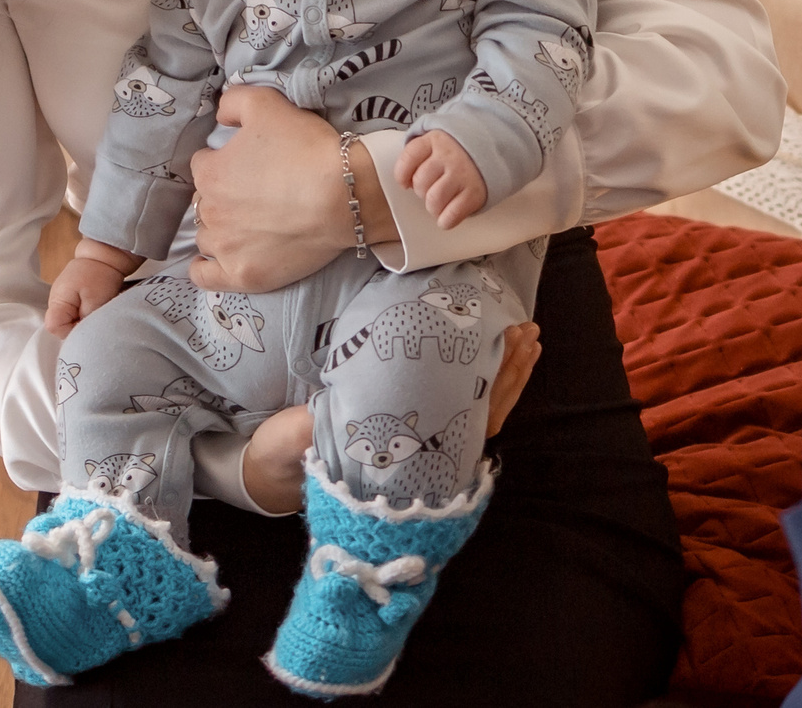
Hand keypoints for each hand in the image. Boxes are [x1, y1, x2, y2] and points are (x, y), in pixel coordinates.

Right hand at [43, 243, 138, 336]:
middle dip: (78, 326)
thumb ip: (85, 321)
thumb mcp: (96, 302)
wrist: (106, 253)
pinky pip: (74, 312)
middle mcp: (56, 300)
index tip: (88, 324)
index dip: (71, 331)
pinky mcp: (70, 296)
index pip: (55, 328)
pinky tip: (94, 306)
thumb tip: (82, 334)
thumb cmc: (100, 275)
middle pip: (60, 326)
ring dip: (82, 319)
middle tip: (94, 317)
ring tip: (96, 309)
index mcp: (58, 301)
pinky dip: (84, 313)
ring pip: (68, 320)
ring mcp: (62, 298)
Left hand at [190, 85, 391, 292]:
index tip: (251, 164)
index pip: (204, 165)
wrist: (344, 195)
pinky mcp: (242, 274)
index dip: (226, 161)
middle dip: (224, 196)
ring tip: (251, 225)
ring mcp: (225, 247)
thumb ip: (233, 102)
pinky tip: (217, 261)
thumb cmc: (306, 148)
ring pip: (207, 236)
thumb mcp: (266, 104)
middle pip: (205, 202)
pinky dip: (206, 269)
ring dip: (221, 229)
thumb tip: (220, 116)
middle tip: (257, 193)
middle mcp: (210, 211)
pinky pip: (206, 277)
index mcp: (210, 172)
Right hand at [237, 321, 540, 512]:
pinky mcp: (412, 428)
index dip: (493, 387)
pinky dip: (486, 381)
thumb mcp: (295, 441)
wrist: (273, 468)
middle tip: (528, 331)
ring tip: (527, 336)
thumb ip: (310, 431)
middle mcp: (418, 451)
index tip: (511, 348)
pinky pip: (461, 406)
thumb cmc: (286, 453)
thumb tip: (314, 423)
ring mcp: (419, 440)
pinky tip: (496, 354)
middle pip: (483, 412)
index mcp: (401, 456)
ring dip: (507, 374)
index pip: (463, 423)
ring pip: (479, 409)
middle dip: (509, 371)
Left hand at [395, 130, 488, 228]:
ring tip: (440, 203)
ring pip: (434, 200)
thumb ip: (420, 154)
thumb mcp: (439, 140)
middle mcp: (448, 156)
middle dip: (421, 191)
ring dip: (433, 207)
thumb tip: (404, 181)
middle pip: (420, 182)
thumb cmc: (461, 149)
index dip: (402, 175)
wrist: (497, 145)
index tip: (405, 182)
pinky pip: (452, 214)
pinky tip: (447, 216)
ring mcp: (463, 174)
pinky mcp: (475, 193)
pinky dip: (446, 220)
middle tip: (431, 189)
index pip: (408, 158)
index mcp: (435, 140)